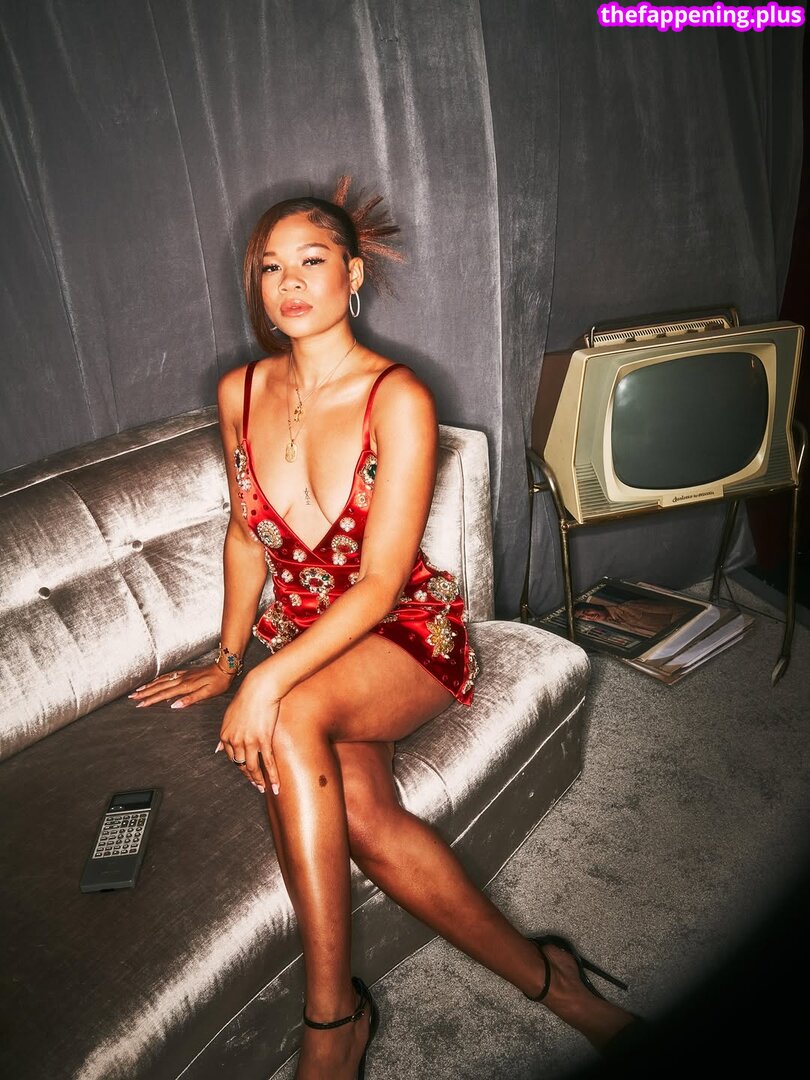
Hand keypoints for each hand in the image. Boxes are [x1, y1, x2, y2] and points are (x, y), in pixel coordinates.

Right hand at [128, 663, 234, 708]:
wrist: (225, 666)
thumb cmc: (219, 682)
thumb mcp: (207, 693)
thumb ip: (191, 699)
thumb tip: (174, 705)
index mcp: (185, 687)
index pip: (164, 695)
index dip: (151, 700)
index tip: (140, 705)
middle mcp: (181, 680)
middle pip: (159, 687)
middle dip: (145, 693)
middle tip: (132, 698)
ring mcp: (183, 675)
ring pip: (162, 681)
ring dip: (149, 686)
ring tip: (138, 690)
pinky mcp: (186, 672)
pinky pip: (169, 675)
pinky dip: (159, 679)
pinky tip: (155, 680)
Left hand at [218, 669, 281, 793]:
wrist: (260, 688)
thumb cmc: (246, 698)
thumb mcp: (229, 716)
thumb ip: (225, 734)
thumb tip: (217, 749)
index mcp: (225, 735)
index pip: (231, 757)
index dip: (239, 766)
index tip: (246, 770)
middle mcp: (235, 741)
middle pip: (241, 765)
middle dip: (249, 776)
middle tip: (256, 784)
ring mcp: (249, 742)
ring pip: (253, 767)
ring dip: (259, 781)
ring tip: (263, 788)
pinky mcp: (263, 740)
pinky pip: (268, 762)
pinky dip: (272, 776)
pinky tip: (275, 786)